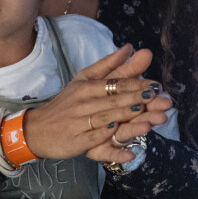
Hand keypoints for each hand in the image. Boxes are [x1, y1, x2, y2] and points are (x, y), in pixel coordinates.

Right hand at [23, 45, 161, 161]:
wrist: (39, 127)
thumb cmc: (67, 102)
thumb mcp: (84, 80)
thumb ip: (108, 65)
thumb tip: (129, 47)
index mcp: (86, 85)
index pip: (113, 83)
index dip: (134, 84)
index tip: (155, 84)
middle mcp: (83, 102)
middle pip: (113, 100)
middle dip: (136, 99)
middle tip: (158, 98)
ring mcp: (80, 122)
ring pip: (107, 119)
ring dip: (128, 120)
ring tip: (148, 119)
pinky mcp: (78, 142)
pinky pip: (97, 143)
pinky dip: (113, 148)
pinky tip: (129, 151)